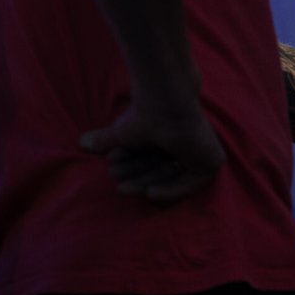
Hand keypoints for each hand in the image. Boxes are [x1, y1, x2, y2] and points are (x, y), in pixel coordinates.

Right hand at [80, 96, 225, 201]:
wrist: (167, 102)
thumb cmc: (146, 113)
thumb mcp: (122, 134)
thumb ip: (106, 140)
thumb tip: (82, 142)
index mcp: (169, 135)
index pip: (150, 158)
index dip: (131, 165)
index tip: (111, 168)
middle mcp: (185, 143)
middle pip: (160, 169)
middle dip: (137, 177)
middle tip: (117, 182)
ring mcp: (200, 151)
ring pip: (171, 176)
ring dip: (147, 183)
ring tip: (124, 186)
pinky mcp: (211, 160)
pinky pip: (191, 184)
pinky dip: (171, 190)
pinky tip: (151, 192)